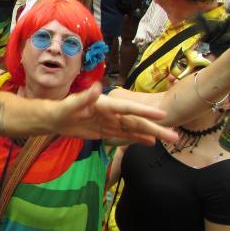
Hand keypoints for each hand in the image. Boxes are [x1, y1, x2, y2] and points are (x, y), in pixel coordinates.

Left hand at [56, 83, 177, 144]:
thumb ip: (84, 98)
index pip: (128, 108)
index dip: (144, 111)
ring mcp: (110, 122)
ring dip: (151, 133)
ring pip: (134, 128)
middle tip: (174, 136)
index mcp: (105, 104)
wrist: (54, 119)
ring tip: (170, 138)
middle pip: (136, 121)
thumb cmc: (61, 109)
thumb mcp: (71, 104)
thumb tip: (97, 88)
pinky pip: (124, 135)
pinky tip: (150, 142)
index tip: (162, 114)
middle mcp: (111, 112)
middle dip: (155, 128)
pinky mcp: (106, 131)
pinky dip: (138, 138)